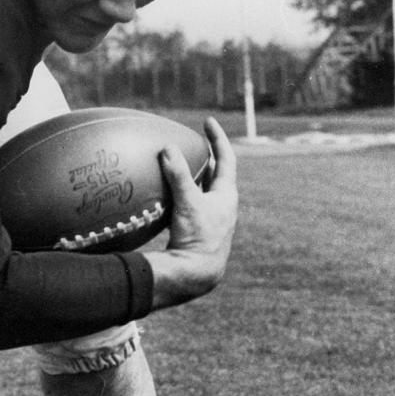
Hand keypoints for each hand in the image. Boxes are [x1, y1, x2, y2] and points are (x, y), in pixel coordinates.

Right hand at [143, 117, 237, 309]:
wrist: (197, 273)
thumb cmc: (197, 237)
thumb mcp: (188, 203)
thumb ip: (178, 176)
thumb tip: (168, 148)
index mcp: (226, 195)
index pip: (226, 158)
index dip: (217, 138)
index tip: (208, 122)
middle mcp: (223, 205)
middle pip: (216, 173)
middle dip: (206, 156)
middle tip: (194, 141)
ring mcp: (212, 218)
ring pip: (204, 189)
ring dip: (194, 175)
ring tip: (180, 163)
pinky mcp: (199, 229)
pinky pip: (192, 203)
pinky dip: (183, 193)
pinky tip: (169, 195)